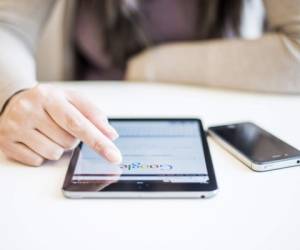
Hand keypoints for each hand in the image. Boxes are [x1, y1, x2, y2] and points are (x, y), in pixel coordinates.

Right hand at [0, 84, 121, 165]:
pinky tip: (36, 139)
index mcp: (49, 97)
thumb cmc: (49, 102)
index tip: (114, 156)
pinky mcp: (6, 143)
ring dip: (58, 147)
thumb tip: (111, 135)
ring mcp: (15, 127)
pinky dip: (42, 154)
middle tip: (60, 126)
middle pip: (68, 142)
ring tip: (48, 132)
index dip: (98, 142)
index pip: (78, 123)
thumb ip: (94, 115)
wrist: (16, 101)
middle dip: (71, 139)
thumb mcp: (72, 100)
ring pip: (53, 154)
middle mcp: (29, 109)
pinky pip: (37, 161)